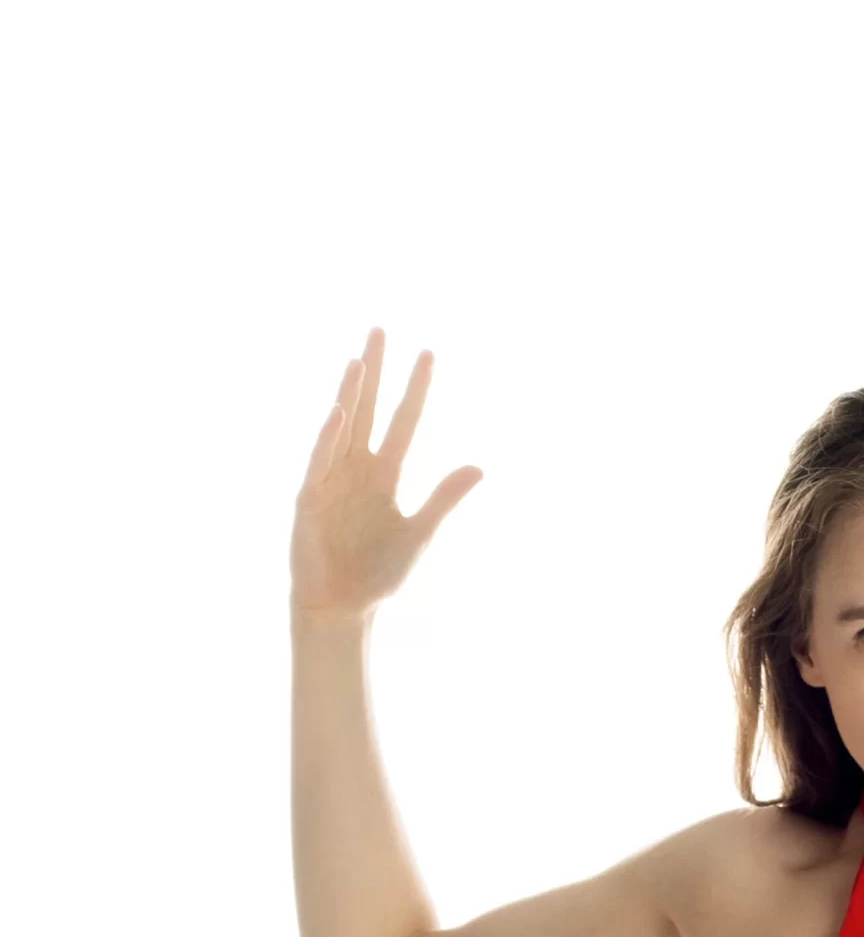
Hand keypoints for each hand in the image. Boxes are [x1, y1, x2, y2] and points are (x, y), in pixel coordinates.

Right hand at [290, 327, 482, 620]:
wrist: (341, 607)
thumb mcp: (420, 532)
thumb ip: (445, 498)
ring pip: (342, 426)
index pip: (403, 421)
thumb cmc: (377, 573)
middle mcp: (357, 468)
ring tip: (361, 359)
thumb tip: (480, 467)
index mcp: (385, 474)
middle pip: (369, 409)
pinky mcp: (310, 499)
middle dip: (376, 372)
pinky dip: (329, 438)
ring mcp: (331, 480)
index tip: (428, 353)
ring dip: (351, 394)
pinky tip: (339, 411)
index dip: (416, 390)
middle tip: (380, 329)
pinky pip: (320, 462)